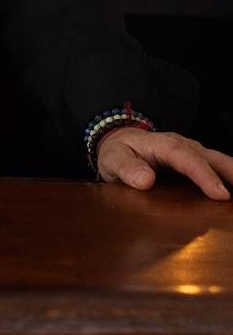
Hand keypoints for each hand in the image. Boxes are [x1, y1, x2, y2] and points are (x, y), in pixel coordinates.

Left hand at [95, 127, 232, 199]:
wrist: (119, 142)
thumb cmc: (118, 152)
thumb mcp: (113, 159)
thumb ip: (126, 168)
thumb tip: (145, 180)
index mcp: (162, 144)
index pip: (185, 157)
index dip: (203, 175)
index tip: (220, 193)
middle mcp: (181, 145)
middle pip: (209, 157)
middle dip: (230, 172)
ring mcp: (191, 152)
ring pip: (217, 161)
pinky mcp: (195, 161)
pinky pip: (215, 167)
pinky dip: (228, 176)